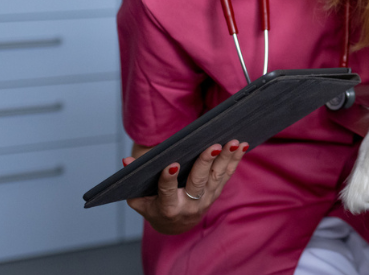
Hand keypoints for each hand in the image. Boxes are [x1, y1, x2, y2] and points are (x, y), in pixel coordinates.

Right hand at [124, 140, 246, 234]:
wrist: (174, 225)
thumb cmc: (153, 206)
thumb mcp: (139, 198)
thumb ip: (133, 181)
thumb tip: (126, 162)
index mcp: (167, 208)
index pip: (167, 192)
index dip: (169, 179)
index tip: (172, 164)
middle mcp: (189, 205)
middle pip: (198, 183)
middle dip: (205, 163)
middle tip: (212, 147)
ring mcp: (206, 200)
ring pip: (216, 177)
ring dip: (226, 158)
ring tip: (232, 142)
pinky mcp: (216, 192)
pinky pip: (227, 174)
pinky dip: (235, 160)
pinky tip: (242, 146)